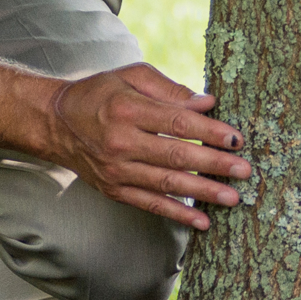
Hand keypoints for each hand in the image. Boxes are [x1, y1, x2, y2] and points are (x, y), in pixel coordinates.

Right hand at [44, 61, 250, 229]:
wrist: (55, 123)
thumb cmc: (100, 93)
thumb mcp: (131, 77)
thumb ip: (170, 89)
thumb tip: (208, 103)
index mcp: (127, 109)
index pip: (177, 123)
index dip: (210, 132)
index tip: (237, 139)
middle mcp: (121, 142)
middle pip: (176, 156)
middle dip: (214, 165)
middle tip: (245, 170)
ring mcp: (117, 170)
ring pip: (166, 184)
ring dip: (203, 192)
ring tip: (233, 197)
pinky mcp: (114, 189)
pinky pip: (150, 204)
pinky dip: (177, 214)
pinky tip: (202, 222)